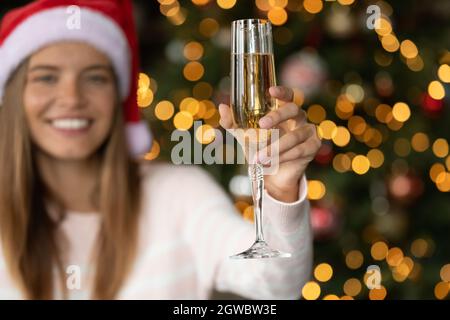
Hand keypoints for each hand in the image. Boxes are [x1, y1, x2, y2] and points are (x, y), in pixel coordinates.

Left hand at [218, 86, 321, 201]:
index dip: (282, 91)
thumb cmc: (260, 148)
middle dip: (277, 116)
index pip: (287, 95)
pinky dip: (285, 156)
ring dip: (275, 147)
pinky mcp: (313, 146)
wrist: (272, 174)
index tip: (271, 91)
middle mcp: (299, 117)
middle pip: (294, 109)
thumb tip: (222, 107)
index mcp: (284, 110)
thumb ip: (232, 122)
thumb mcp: (243, 135)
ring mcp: (308, 131)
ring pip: (294, 136)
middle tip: (262, 124)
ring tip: (259, 157)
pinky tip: (273, 162)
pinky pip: (300, 150)